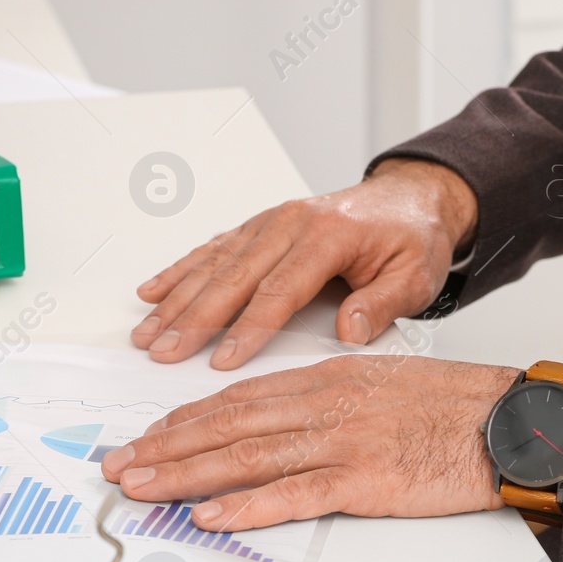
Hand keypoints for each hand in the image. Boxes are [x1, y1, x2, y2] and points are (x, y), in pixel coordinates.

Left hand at [100, 354, 516, 530]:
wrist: (515, 421)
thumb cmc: (457, 407)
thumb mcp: (385, 384)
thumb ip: (332, 398)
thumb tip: (286, 420)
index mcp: (329, 378)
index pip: (240, 399)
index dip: (186, 420)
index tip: (149, 436)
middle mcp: (326, 403)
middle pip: (229, 425)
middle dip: (166, 446)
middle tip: (120, 466)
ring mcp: (344, 441)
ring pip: (248, 456)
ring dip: (187, 474)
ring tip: (142, 488)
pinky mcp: (366, 479)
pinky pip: (294, 494)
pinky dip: (248, 505)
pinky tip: (211, 514)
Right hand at [130, 158, 477, 369]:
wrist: (410, 199)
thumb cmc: (412, 239)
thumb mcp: (415, 275)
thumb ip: (383, 304)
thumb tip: (350, 332)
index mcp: (328, 236)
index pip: (280, 291)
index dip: (248, 329)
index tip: (223, 362)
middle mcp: (292, 223)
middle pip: (233, 277)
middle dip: (193, 319)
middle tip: (162, 352)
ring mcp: (271, 222)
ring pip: (214, 264)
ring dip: (176, 299)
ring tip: (147, 331)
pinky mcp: (260, 226)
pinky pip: (213, 249)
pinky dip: (180, 270)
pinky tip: (153, 290)